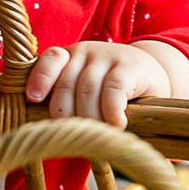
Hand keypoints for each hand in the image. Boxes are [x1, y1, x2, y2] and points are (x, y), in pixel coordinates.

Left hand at [25, 41, 182, 127]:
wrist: (154, 73)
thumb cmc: (113, 89)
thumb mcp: (88, 88)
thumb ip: (69, 99)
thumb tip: (49, 132)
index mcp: (69, 56)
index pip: (50, 60)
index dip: (40, 78)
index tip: (34, 98)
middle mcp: (85, 51)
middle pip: (66, 86)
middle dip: (68, 117)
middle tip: (77, 138)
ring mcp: (107, 56)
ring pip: (87, 90)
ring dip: (90, 119)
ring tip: (98, 137)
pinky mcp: (129, 66)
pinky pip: (114, 89)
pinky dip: (111, 111)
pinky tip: (116, 124)